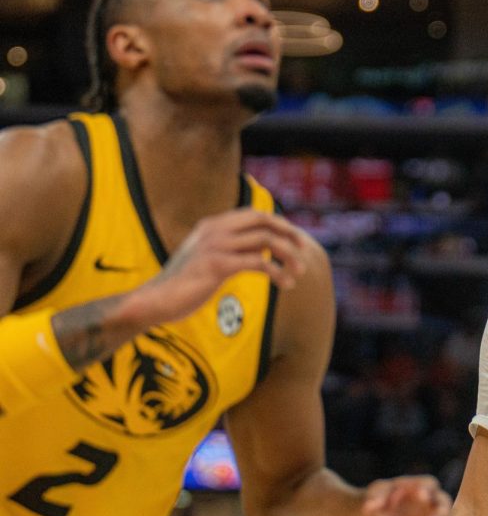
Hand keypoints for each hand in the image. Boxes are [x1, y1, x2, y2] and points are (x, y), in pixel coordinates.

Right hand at [131, 209, 305, 325]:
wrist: (155, 300)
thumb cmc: (184, 284)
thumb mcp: (210, 259)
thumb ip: (233, 249)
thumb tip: (264, 248)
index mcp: (212, 225)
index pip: (254, 214)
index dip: (279, 224)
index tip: (296, 239)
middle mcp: (214, 229)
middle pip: (263, 220)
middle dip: (289, 234)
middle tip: (304, 252)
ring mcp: (215, 245)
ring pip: (266, 240)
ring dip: (288, 256)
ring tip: (299, 273)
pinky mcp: (217, 265)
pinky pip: (259, 263)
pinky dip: (277, 272)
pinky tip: (285, 284)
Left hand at [362, 476, 452, 515]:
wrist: (393, 513)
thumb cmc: (388, 497)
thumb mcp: (378, 493)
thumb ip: (375, 498)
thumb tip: (368, 509)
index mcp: (425, 487)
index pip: (430, 485)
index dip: (427, 491)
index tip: (421, 497)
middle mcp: (438, 505)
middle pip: (443, 512)